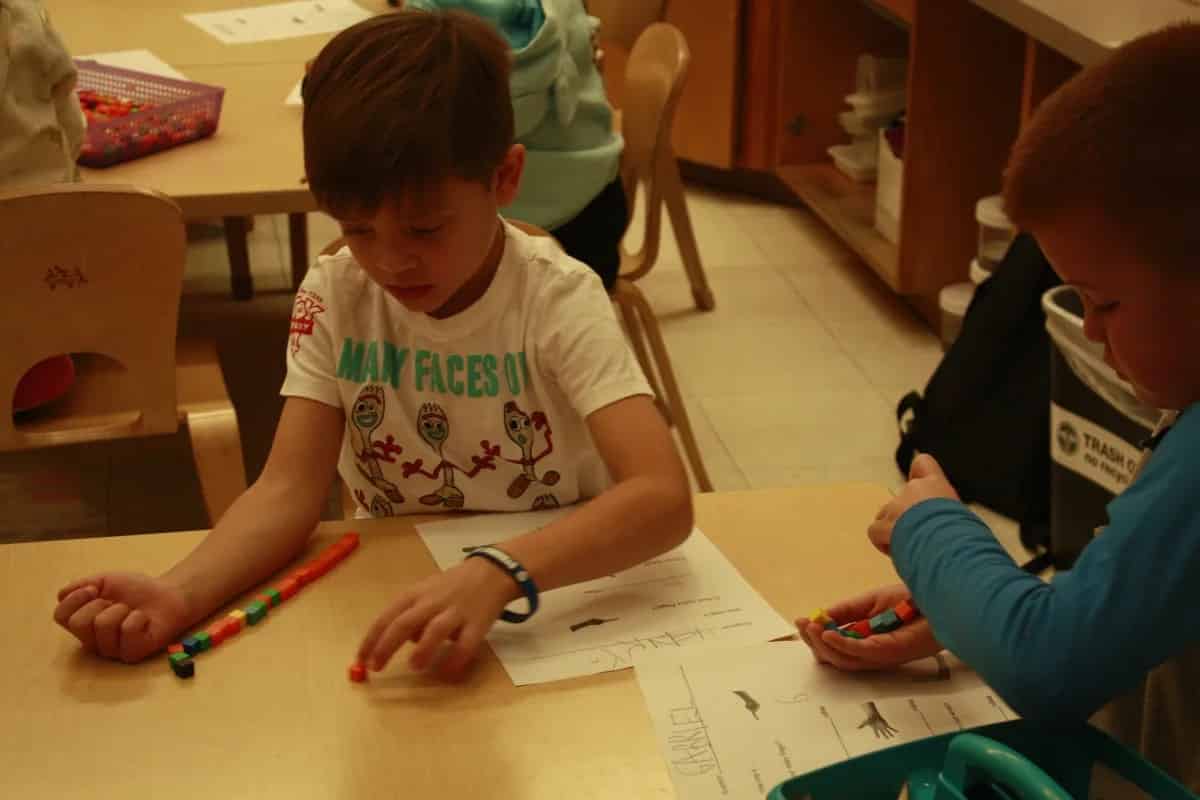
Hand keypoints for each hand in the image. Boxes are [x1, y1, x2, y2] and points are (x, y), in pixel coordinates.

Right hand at [53, 573, 191, 662]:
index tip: (94, 589)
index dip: (75, 599)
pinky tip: (144, 621)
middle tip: (117, 604)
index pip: (60, 616)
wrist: (168, 594)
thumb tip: (62, 594)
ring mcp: (112, 651)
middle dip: (100, 604)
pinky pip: (127, 630)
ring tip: (132, 612)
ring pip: (103, 624)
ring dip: (121, 609)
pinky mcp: (132, 654)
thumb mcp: (104, 581)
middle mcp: (93, 641)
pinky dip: (138, 617)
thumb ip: (80, 586)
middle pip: (78, 623)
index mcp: (83, 624)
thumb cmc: (136, 590)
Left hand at [357, 558, 519, 678]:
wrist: (492, 572)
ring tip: (414, 666)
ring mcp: (456, 612)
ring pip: (435, 630)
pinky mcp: (477, 623)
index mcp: (415, 595)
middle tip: (376, 667)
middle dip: (386, 646)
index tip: (360, 659)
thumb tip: (396, 642)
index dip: (371, 640)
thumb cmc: (451, 586)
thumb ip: (409, 614)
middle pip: (404, 623)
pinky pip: (465, 644)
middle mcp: (432, 602)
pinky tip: (447, 672)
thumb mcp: (424, 592)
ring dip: (422, 649)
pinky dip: (455, 660)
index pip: (386, 617)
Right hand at [796, 583, 941, 671]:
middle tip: (801, 626)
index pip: (836, 647)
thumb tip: (822, 615)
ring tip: (810, 627)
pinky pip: (859, 652)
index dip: (816, 636)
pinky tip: (827, 633)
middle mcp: (873, 653)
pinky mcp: (889, 652)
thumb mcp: (870, 601)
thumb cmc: (910, 599)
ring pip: (844, 660)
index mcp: (868, 641)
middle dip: (814, 643)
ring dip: (823, 645)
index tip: (801, 621)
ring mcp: (881, 655)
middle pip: (836, 658)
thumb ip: (847, 610)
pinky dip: (841, 644)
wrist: (938, 596)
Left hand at [868, 454, 958, 554]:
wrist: (948, 543)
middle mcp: (913, 489)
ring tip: (910, 547)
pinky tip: (898, 553)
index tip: (918, 484)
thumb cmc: (963, 534)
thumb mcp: (963, 517)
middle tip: (920, 535)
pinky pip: (875, 532)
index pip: (923, 464)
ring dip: (894, 529)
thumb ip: (947, 512)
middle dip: (906, 517)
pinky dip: (883, 543)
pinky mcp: (884, 523)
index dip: (918, 472)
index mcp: (937, 485)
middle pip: (902, 499)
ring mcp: (896, 506)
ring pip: (886, 515)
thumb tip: (947, 527)